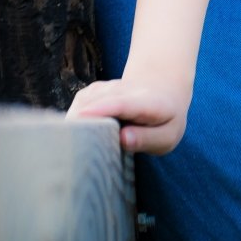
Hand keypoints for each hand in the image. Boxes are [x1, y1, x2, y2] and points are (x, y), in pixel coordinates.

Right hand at [66, 69, 191, 154]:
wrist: (161, 94)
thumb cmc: (163, 122)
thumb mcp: (166, 136)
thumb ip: (148, 139)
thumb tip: (124, 139)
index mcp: (149, 103)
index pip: (123, 103)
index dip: (103, 109)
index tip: (82, 116)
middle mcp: (125, 90)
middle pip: (95, 104)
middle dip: (82, 125)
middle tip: (73, 152)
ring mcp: (105, 88)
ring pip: (81, 106)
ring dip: (77, 127)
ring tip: (81, 148)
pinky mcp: (91, 92)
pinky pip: (76, 108)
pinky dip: (75, 124)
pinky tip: (85, 135)